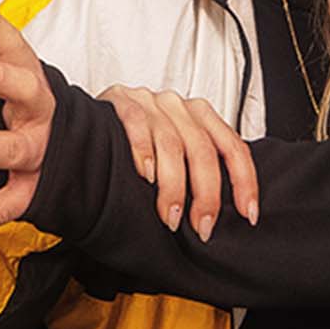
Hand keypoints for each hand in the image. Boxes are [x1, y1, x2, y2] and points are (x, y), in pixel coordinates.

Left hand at [0, 0, 58, 241]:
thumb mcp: (3, 98)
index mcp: (34, 86)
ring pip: (13, 148)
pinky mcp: (37, 192)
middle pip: (25, 91)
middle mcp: (42, 116)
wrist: (90, 167)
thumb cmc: (35, 121)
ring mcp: (42, 154)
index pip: (16, 50)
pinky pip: (6, 205)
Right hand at [100, 85, 258, 238]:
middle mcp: (178, 106)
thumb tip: (215, 213)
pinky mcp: (120, 101)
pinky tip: (144, 176)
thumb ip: (194, 167)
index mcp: (199, 115)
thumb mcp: (172, 149)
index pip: (233, 147)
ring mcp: (149, 102)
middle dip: (206, 194)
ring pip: (172, 144)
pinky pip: (136, 124)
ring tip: (171, 217)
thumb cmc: (134, 141)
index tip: (246, 214)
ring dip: (174, 187)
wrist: (83, 118)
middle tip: (202, 227)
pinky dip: (143, 152)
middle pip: (203, 150)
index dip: (244, 182)